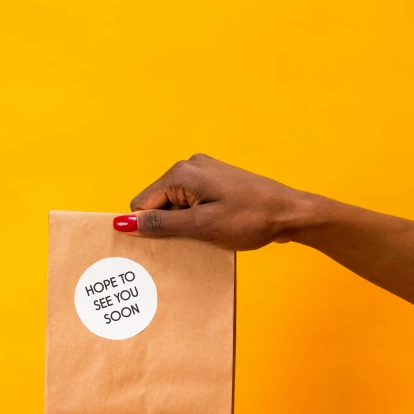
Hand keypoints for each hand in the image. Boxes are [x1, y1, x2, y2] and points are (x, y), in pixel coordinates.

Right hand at [114, 154, 308, 250]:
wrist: (290, 213)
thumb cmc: (250, 219)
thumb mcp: (200, 227)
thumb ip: (160, 224)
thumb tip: (123, 223)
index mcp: (181, 173)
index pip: (141, 204)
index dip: (148, 227)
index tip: (164, 246)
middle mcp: (190, 167)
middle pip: (158, 203)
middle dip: (167, 226)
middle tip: (190, 243)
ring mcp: (205, 173)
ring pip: (175, 205)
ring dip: (183, 225)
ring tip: (205, 238)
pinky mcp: (217, 183)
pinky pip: (192, 203)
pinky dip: (196, 220)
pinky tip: (212, 232)